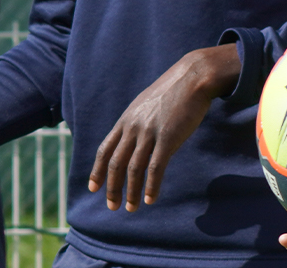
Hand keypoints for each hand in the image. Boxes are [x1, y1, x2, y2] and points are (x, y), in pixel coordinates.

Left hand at [88, 42, 240, 210]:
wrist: (192, 77)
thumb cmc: (172, 90)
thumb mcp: (146, 104)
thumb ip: (137, 121)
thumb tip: (133, 137)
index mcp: (127, 119)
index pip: (105, 149)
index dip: (97, 170)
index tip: (93, 188)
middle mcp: (133, 127)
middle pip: (116, 163)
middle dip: (112, 188)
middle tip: (112, 206)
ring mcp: (149, 132)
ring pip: (134, 169)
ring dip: (131, 192)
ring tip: (131, 208)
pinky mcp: (167, 138)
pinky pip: (155, 168)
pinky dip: (151, 187)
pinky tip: (150, 199)